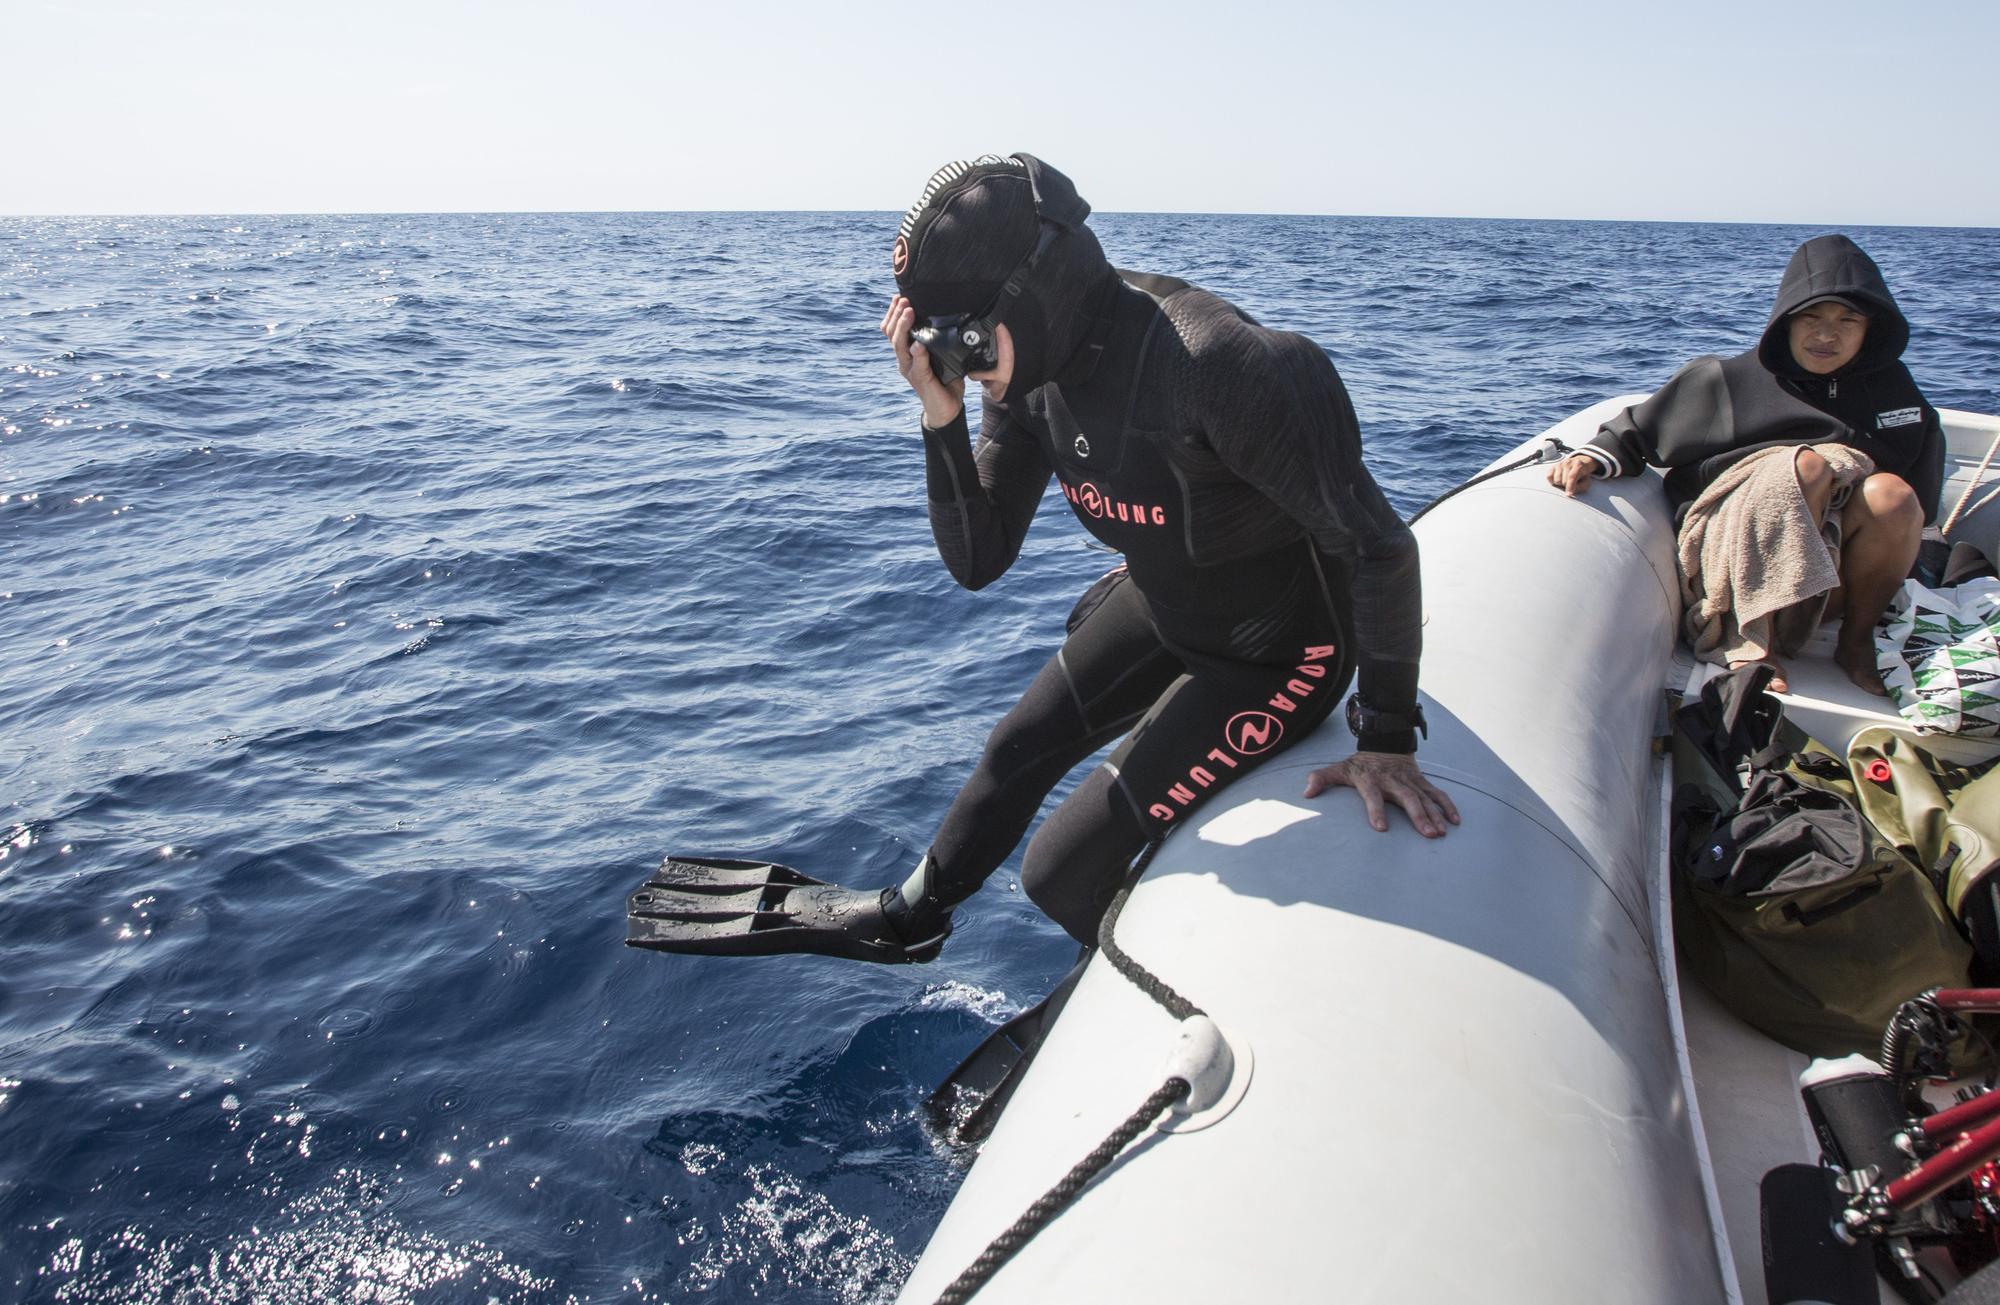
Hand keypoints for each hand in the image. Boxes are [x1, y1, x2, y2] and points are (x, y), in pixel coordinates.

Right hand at [881, 295, 964, 428]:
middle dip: (897, 315)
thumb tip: (949, 312)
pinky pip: (917, 366)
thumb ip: (938, 337)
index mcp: (906, 352)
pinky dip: (917, 355)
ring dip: (904, 328)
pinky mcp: (921, 381)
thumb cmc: (945, 378)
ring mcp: (910, 371)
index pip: (891, 329)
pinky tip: (918, 345)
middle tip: (905, 301)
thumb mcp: (940, 353)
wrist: (947, 408)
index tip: (898, 296)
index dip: (892, 313)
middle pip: (892, 334)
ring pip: (899, 347)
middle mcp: (904, 360)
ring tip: (909, 313)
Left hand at [1302, 752, 1459, 837]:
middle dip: (1417, 816)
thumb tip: (1305, 792)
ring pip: (1425, 797)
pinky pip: (1437, 793)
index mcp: (1371, 779)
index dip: (1375, 810)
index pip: (1372, 796)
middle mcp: (1393, 780)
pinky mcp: (1422, 782)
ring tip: (1441, 832)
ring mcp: (1410, 781)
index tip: (1380, 828)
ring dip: (1435, 815)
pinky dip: (1447, 806)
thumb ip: (1321, 779)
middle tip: (1427, 833)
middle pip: (1407, 798)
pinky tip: (1455, 821)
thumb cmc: (1360, 764)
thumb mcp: (1338, 769)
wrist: (1384, 742)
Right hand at [1546, 452, 1599, 496]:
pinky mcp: (1553, 466)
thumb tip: (1570, 491)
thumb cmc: (1582, 476)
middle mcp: (1568, 463)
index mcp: (1578, 465)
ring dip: (1560, 484)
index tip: (1569, 494)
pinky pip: (1549, 476)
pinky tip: (1559, 480)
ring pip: (1556, 480)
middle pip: (1563, 481)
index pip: (1572, 477)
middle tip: (1570, 484)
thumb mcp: (1586, 482)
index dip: (1570, 487)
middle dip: (1566, 486)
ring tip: (1565, 481)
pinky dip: (1553, 481)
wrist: (1578, 465)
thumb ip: (1580, 487)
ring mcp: (1560, 464)